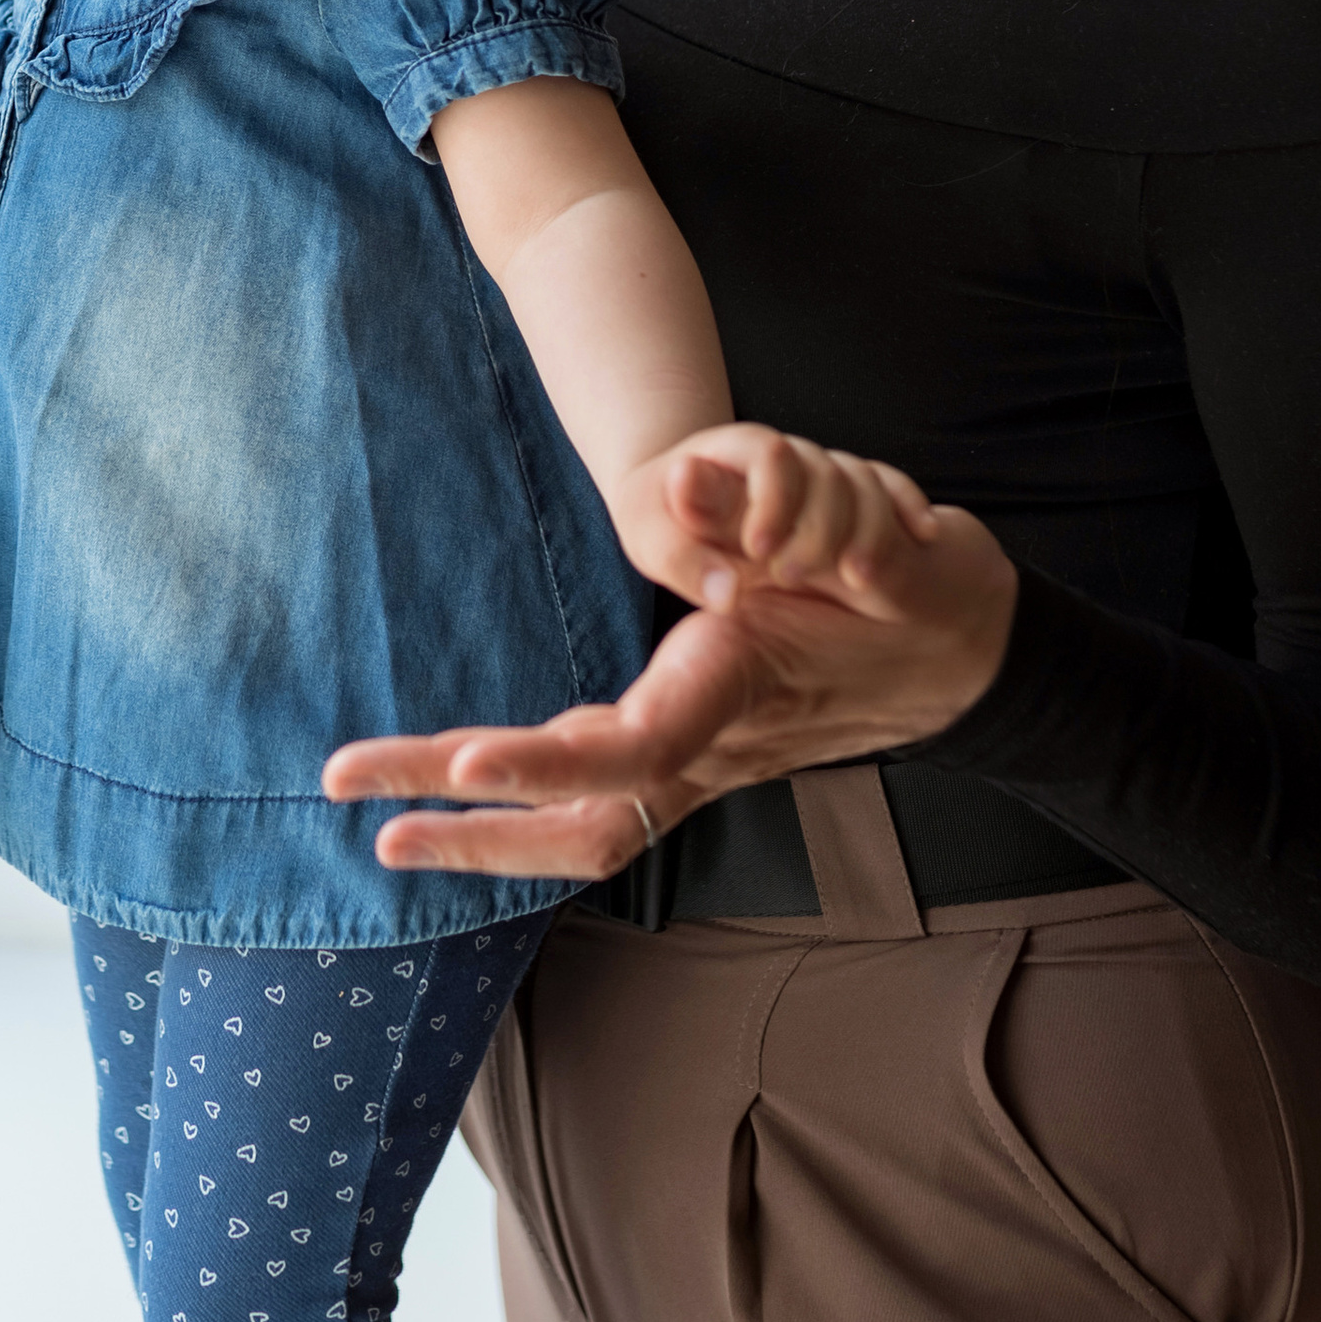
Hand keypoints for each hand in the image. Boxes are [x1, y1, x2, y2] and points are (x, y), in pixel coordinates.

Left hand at [323, 443, 1017, 882]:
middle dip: (465, 821)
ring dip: (475, 832)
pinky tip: (451, 795)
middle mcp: (711, 752)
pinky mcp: (688, 754)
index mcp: (740, 700)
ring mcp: (698, 764)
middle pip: (577, 815)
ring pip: (575, 825)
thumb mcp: (888, 551)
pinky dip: (517, 808)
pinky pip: (588, 804)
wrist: (971, 655)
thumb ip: (795, 518)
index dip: (542, 765)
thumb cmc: (929, 600)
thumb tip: (691, 490)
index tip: (460, 762)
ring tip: (372, 817)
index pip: (629, 754)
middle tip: (349, 790)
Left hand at [614, 424, 940, 605]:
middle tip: (793, 576)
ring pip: (863, 481)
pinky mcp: (843, 491)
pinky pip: (890, 485)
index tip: (758, 553)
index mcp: (735, 452)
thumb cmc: (658, 521)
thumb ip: (682, 559)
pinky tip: (924, 536)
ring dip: (871, 528)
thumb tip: (728, 594)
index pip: (770, 457)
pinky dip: (909, 505)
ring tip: (862, 579)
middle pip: (826, 471)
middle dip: (821, 525)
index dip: (772, 500)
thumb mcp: (649, 537)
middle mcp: (784, 454)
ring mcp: (817, 470)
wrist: (674, 500)